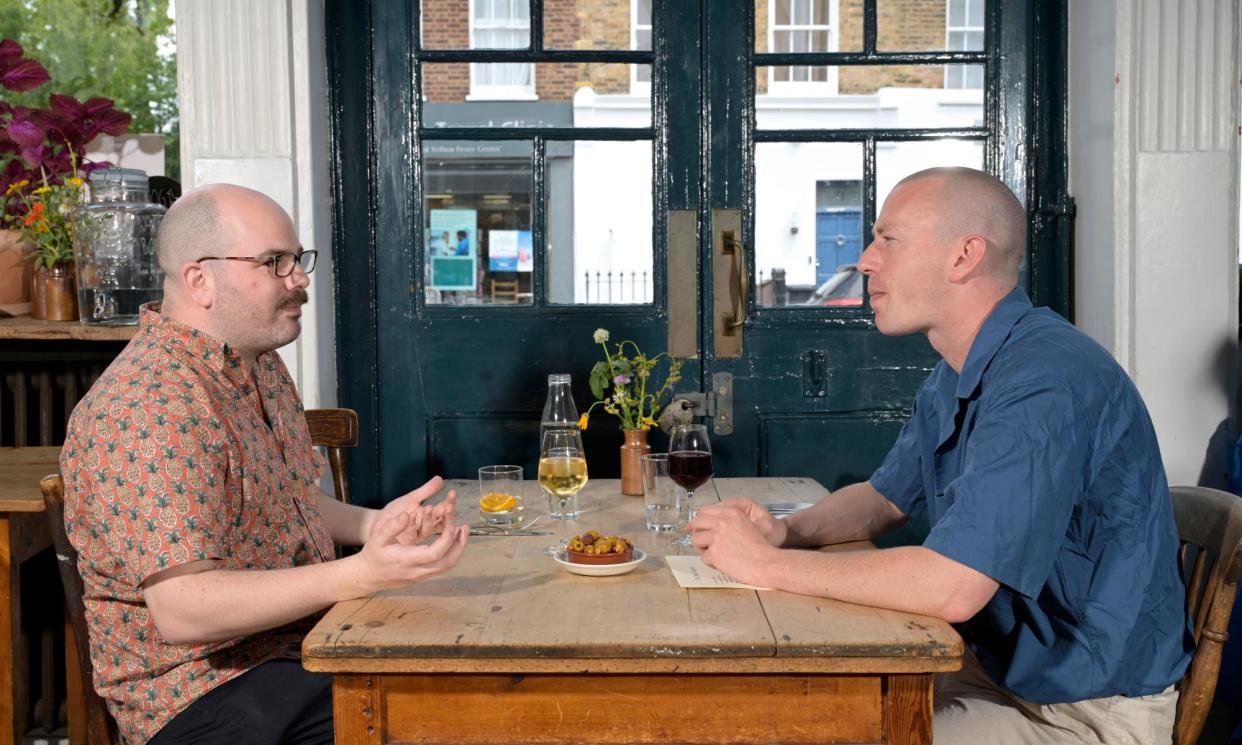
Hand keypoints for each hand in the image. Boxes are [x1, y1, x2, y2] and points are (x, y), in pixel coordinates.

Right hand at [354, 489, 469, 592]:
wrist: (368, 576)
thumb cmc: (373, 555)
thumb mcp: (377, 537)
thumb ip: (392, 526)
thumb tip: (408, 514)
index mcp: (407, 560)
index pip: (435, 553)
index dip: (447, 540)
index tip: (452, 524)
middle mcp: (417, 571)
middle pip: (447, 563)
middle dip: (460, 545)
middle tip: (465, 527)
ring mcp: (421, 576)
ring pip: (447, 566)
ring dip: (458, 549)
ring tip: (462, 531)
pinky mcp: (423, 576)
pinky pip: (442, 567)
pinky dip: (451, 553)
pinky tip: (452, 540)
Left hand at [370, 477, 456, 544]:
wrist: (377, 524)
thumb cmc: (395, 512)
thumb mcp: (411, 498)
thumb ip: (426, 490)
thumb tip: (440, 479)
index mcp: (430, 517)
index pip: (444, 511)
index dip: (449, 503)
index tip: (452, 493)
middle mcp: (426, 527)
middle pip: (442, 523)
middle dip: (445, 514)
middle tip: (446, 505)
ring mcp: (416, 534)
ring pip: (428, 529)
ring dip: (429, 519)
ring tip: (429, 508)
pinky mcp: (406, 540)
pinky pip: (411, 533)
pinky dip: (412, 524)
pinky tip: (411, 515)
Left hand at [689, 502, 780, 586]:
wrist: (767, 563)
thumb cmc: (758, 547)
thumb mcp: (745, 524)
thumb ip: (727, 520)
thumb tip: (706, 523)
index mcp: (731, 512)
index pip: (704, 511)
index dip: (700, 521)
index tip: (700, 527)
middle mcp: (722, 522)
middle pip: (696, 523)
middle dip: (698, 533)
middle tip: (704, 542)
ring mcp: (717, 537)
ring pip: (695, 540)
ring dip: (703, 548)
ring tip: (716, 553)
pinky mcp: (714, 553)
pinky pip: (704, 557)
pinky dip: (712, 562)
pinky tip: (723, 563)